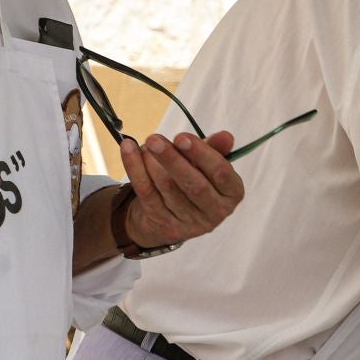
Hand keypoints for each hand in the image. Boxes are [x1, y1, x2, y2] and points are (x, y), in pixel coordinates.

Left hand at [120, 131, 243, 249]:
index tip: (182, 137)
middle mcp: (215, 212)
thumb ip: (215, 149)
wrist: (167, 217)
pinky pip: (146, 192)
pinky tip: (128, 149)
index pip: (221, 174)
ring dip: (152, 161)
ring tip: (147, 144)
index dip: (202, 154)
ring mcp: (189, 222)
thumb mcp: (206, 165)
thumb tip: (226, 136)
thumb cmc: (193, 182)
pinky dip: (135, 168)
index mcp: (231, 194)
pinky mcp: (163, 224)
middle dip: (172, 160)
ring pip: (167, 188)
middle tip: (154, 139)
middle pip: (194, 185)